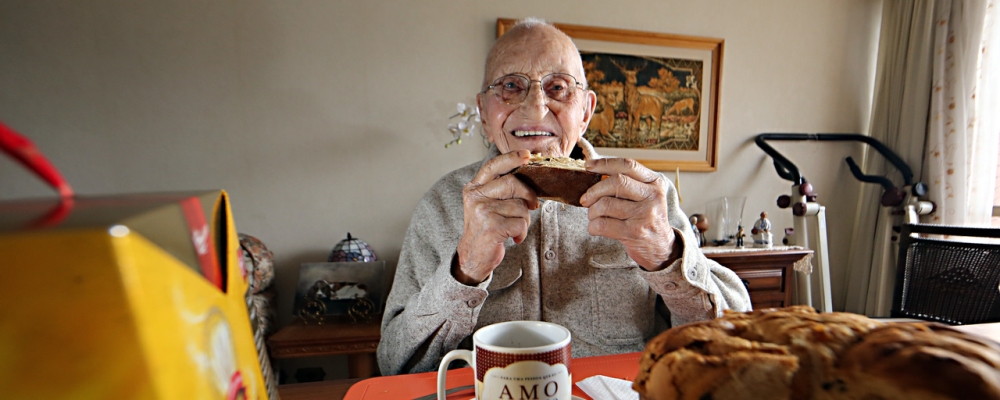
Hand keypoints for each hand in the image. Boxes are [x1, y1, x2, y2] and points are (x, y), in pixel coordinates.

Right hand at [454, 150, 538, 284]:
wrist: (473, 256)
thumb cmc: (486, 228)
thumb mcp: (487, 204)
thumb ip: (501, 190)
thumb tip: (529, 179)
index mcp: (474, 188)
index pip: (493, 166)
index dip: (511, 158)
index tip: (527, 155)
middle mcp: (475, 196)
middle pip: (512, 183)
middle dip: (528, 194)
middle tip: (533, 205)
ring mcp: (482, 211)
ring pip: (520, 205)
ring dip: (525, 219)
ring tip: (515, 228)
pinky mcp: (491, 227)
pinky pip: (520, 223)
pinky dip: (522, 233)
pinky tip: (513, 238)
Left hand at [579, 158, 680, 270]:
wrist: (661, 247)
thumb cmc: (645, 217)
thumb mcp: (644, 196)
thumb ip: (626, 183)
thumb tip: (593, 173)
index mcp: (655, 182)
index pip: (627, 165)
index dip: (604, 164)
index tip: (587, 166)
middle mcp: (652, 196)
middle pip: (616, 183)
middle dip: (594, 190)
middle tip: (585, 199)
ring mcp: (644, 215)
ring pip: (606, 204)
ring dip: (592, 211)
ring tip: (594, 215)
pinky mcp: (634, 233)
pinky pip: (603, 224)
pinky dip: (593, 226)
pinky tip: (595, 228)